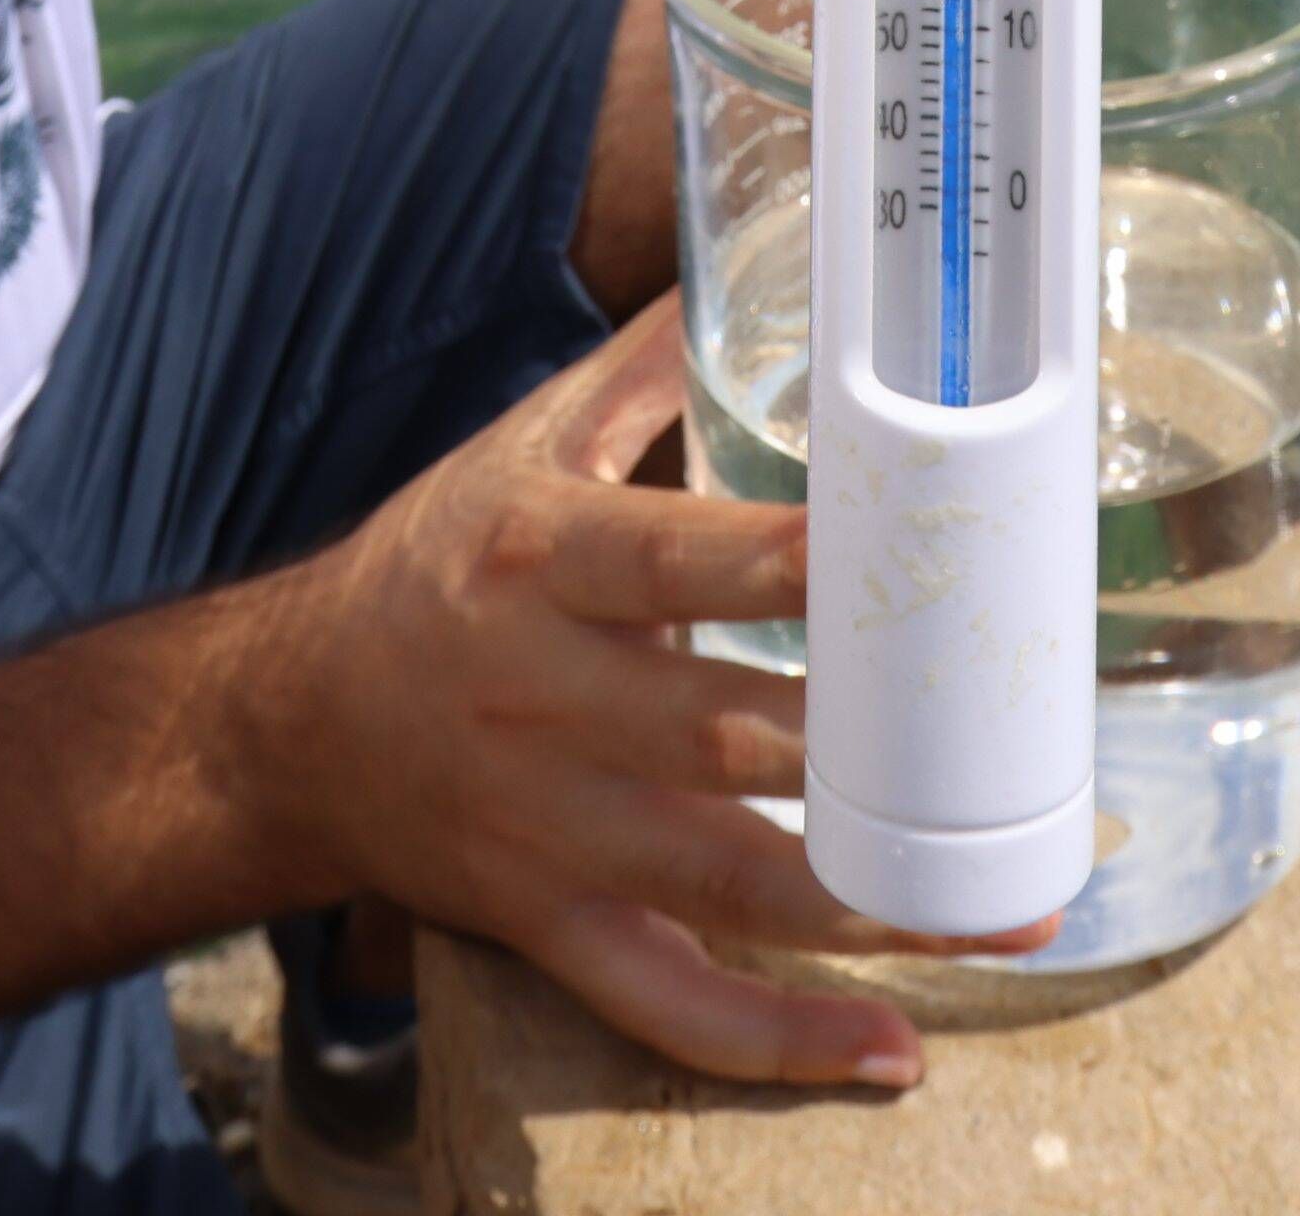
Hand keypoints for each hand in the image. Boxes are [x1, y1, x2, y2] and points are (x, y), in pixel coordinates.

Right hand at [247, 302, 1001, 1082]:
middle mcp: (546, 701)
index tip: (912, 554)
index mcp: (544, 562)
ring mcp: (551, 829)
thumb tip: (770, 251)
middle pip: (727, 735)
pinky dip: (780, 1041)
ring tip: (1005, 908)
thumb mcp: (520, 448)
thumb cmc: (436, 568)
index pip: (680, 558)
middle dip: (870, 750)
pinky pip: (668, 1002)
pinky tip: (891, 1050)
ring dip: (875, 908)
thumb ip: (648, 368)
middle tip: (1009, 743)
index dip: (792, 565)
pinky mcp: (550, 923)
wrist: (290, 720)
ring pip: (727, 884)